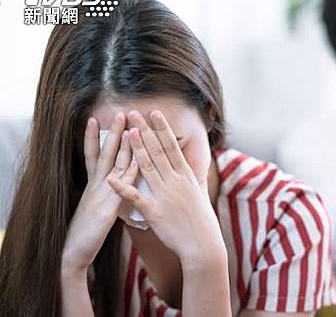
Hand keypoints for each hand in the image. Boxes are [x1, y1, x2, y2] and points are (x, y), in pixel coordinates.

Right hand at [62, 113, 137, 273]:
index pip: (95, 154)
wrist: (74, 251)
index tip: (98, 119)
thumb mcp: (96, 206)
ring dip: (123, 146)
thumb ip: (104, 192)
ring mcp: (103, 193)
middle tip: (121, 113)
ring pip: (114, 164)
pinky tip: (139, 161)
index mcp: (95, 183)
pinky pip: (123, 186)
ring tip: (130, 127)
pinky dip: (130, 173)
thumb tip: (112, 183)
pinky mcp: (109, 206)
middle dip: (113, 133)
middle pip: (106, 153)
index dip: (95, 137)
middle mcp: (97, 184)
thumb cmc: (88, 230)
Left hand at [107, 110, 225, 268]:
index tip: (154, 113)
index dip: (162, 129)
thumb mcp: (200, 194)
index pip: (172, 147)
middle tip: (133, 113)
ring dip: (136, 149)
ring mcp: (165, 196)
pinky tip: (111, 179)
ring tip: (127, 132)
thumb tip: (195, 169)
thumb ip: (194, 179)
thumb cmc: (202, 220)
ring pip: (148, 168)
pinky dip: (123, 188)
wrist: (203, 243)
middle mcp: (175, 182)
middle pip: (158, 152)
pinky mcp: (155, 212)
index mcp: (186, 176)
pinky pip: (137, 198)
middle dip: (145, 131)